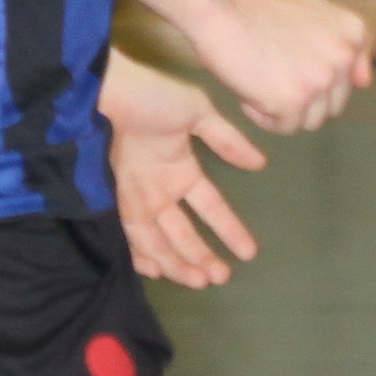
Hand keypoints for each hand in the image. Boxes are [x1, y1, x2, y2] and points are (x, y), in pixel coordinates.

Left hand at [102, 52, 264, 288]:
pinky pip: (131, 233)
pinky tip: (156, 270)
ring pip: (160, 240)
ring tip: (200, 281)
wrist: (115, 94)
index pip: (211, 209)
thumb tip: (259, 163)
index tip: (249, 253)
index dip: (230, 230)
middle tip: (221, 279)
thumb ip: (228, 141)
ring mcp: (139, 197)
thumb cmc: (157, 99)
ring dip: (179, 261)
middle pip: (183, 233)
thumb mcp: (200, 114)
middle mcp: (161, 191)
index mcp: (182, 171)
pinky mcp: (119, 199)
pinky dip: (142, 254)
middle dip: (202, 257)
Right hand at [192, 0, 372, 134]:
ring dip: (284, 110)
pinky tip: (250, 90)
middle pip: (332, 104)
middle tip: (272, 73)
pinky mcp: (294, 101)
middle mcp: (344, 56)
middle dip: (303, 97)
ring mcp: (321, 79)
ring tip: (261, 80)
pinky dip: (264, 116)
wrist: (222, 9)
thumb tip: (366, 82)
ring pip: (310, 120)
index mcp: (353, 32)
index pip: (352, 78)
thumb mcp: (315, 9)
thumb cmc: (260, 9)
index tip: (298, 68)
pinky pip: (285, 127)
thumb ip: (343, 41)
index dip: (319, 78)